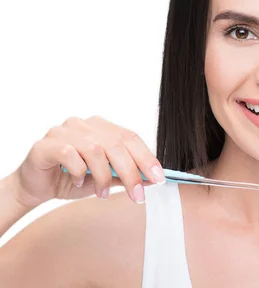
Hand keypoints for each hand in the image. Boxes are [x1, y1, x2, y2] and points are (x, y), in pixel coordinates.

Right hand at [12, 115, 164, 207]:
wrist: (38, 187)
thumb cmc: (74, 178)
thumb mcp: (106, 179)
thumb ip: (127, 176)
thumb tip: (153, 179)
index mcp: (103, 127)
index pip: (131, 138)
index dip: (147, 158)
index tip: (159, 178)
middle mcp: (85, 124)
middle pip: (116, 144)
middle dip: (130, 172)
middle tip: (137, 195)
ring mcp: (65, 131)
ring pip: (95, 149)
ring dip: (103, 175)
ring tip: (103, 193)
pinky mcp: (47, 144)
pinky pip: (69, 153)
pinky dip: (79, 170)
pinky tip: (78, 181)